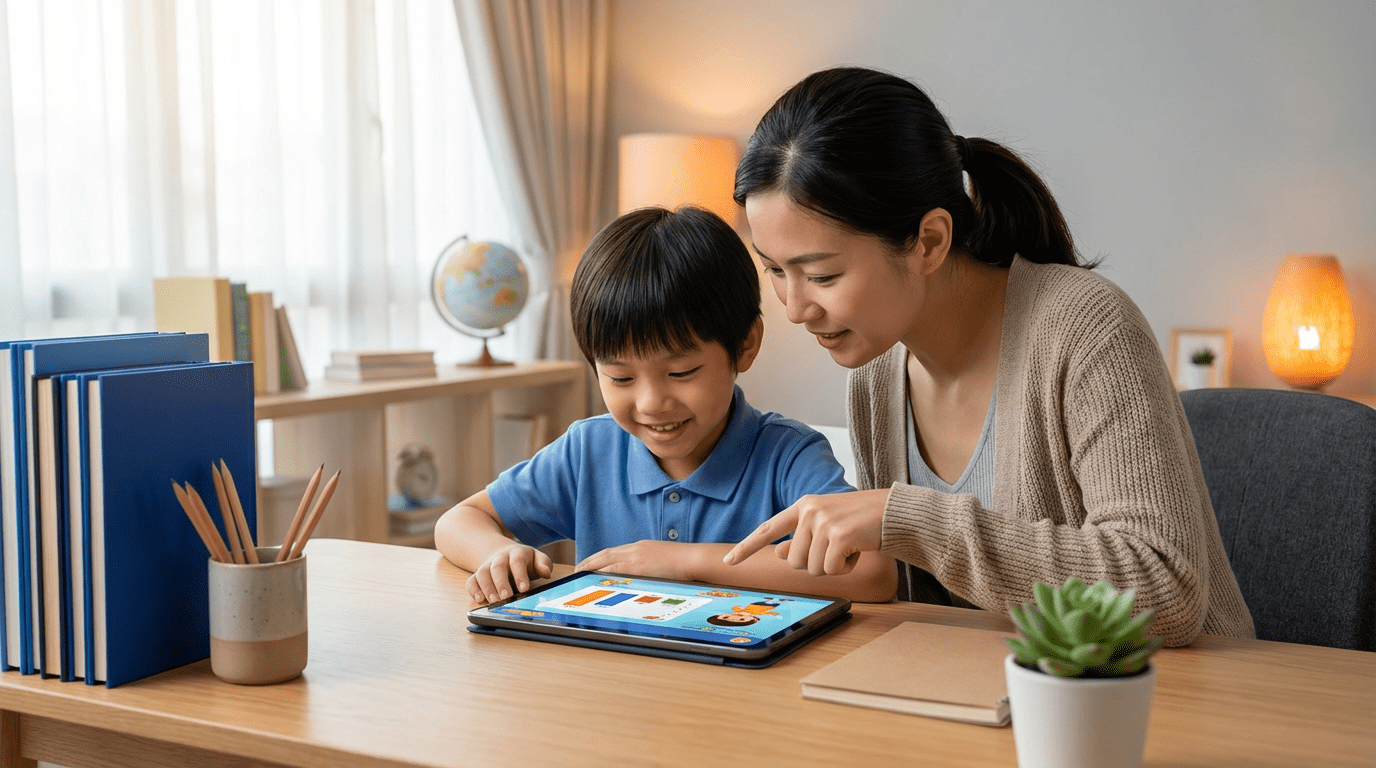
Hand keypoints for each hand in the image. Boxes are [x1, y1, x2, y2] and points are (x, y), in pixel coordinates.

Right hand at [467, 543, 552, 604]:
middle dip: (501, 582)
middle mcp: (500, 558)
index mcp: (517, 553)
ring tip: (494, 601)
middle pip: (498, 567)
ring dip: (487, 587)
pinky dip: (473, 590)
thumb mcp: (536, 558)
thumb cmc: (523, 561)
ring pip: (482, 573)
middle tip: (506, 596)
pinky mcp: (477, 575)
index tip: (524, 588)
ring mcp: (487, 566)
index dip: (520, 574)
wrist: (502, 553)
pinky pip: (471, 580)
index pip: (518, 561)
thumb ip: (543, 564)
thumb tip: (546, 572)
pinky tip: (479, 600)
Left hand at [576, 540, 695, 580]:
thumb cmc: (683, 562)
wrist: (692, 559)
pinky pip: (614, 569)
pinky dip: (601, 572)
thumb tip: (645, 574)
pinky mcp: (638, 567)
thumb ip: (651, 564)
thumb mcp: (663, 559)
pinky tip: (592, 577)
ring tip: (579, 573)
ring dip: (591, 566)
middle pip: (606, 553)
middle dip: (590, 560)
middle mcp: (635, 549)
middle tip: (578, 568)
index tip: (590, 562)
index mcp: (641, 547)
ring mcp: (636, 557)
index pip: (614, 551)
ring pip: (606, 560)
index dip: (599, 557)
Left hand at [723, 489, 889, 575]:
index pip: (768, 529)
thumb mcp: (827, 525)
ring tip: (849, 547)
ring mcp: (823, 522)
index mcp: (803, 506)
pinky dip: (845, 568)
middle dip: (814, 564)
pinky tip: (857, 551)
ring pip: (812, 568)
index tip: (729, 561)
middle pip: (793, 561)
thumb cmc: (861, 521)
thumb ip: (801, 537)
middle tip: (836, 549)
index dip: (747, 547)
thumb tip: (777, 553)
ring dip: (832, 567)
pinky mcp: (839, 535)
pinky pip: (831, 570)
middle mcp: (809, 511)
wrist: (895, 512)